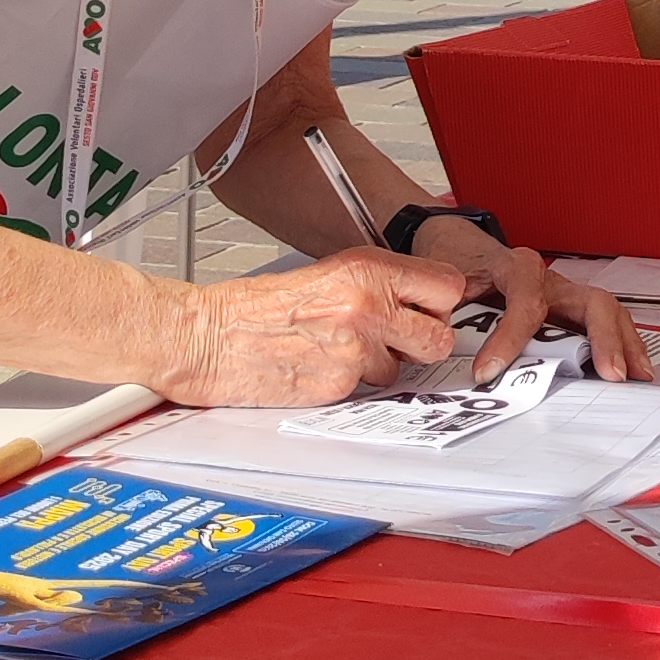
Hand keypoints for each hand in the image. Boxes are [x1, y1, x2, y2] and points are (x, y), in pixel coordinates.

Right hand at [160, 246, 471, 410]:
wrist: (212, 337)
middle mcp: (368, 306)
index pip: (447, 286)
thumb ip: (378, 284)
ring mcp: (356, 349)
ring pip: (405, 369)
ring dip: (382, 365)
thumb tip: (420, 301)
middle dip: (423, 343)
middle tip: (398, 339)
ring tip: (341, 350)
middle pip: (440, 337)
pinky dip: (353, 384)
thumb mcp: (328, 274)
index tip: (430, 309)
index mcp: (366, 269)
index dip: (441, 304)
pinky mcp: (342, 385)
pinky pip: (369, 390)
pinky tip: (323, 366)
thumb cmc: (259, 307)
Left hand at [423, 232, 651, 381]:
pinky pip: (610, 324)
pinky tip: (636, 369)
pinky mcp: (576, 311)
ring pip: (609, 313)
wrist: (466, 254)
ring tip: (637, 376)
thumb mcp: (449, 289)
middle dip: (603, 339)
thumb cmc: (463, 273)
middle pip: (591, 302)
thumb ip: (447, 316)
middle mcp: (551, 280)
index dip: (508, 339)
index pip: (525, 302)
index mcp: (517, 268)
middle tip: (609, 373)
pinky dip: (625, 346)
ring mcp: (569, 295)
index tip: (489, 372)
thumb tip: (438, 352)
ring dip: (625, 346)